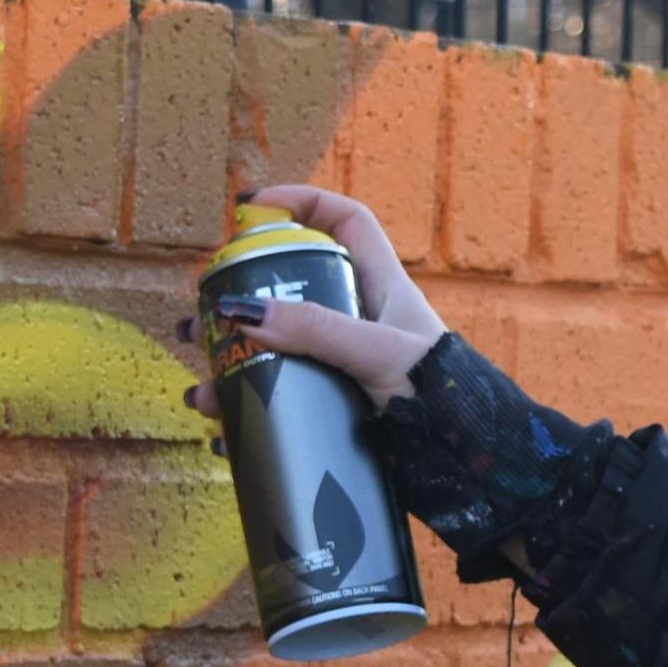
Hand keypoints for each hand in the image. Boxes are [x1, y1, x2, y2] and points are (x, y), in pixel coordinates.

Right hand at [179, 184, 450, 413]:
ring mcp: (348, 365)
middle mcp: (361, 322)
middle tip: (205, 318)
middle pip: (294, 289)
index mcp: (382, 289)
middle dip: (244, 301)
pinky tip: (227, 430)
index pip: (347, 222)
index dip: (303, 202)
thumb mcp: (377, 354)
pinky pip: (284, 400)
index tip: (253, 205)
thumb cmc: (441, 398)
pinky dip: (251, 412)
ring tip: (202, 389)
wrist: (465, 464)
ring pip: (279, 350)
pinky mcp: (339, 406)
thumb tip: (244, 312)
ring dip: (235, 365)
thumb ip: (317, 330)